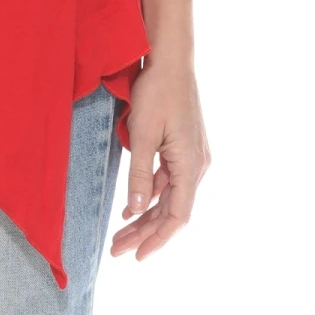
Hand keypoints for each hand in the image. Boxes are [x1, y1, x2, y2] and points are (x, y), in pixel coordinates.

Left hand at [110, 55, 210, 262]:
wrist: (170, 58)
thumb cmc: (157, 92)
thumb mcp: (142, 134)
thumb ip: (139, 174)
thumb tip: (134, 211)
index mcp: (191, 165)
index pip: (177, 216)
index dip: (157, 239)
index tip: (137, 256)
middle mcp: (196, 165)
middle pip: (171, 209)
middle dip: (145, 232)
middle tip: (117, 249)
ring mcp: (191, 155)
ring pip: (169, 196)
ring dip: (146, 215)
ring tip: (121, 233)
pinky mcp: (183, 146)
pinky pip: (168, 179)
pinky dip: (149, 194)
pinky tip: (131, 206)